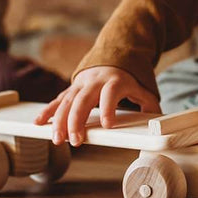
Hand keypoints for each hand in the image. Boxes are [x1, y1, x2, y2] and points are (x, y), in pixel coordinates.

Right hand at [35, 66, 160, 146]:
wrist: (113, 56)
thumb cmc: (129, 78)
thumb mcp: (142, 87)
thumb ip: (149, 102)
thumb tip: (159, 119)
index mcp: (115, 81)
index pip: (110, 95)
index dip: (109, 109)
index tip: (108, 125)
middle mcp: (95, 82)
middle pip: (83, 100)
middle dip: (77, 121)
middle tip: (75, 140)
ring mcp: (81, 85)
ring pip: (67, 102)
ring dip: (59, 121)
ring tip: (56, 139)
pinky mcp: (72, 88)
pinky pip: (57, 100)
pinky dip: (47, 111)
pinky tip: (38, 124)